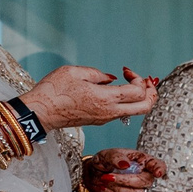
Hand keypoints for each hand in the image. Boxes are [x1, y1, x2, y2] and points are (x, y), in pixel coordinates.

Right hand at [25, 65, 159, 129]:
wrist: (40, 113)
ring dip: (140, 98)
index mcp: (106, 99)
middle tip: (146, 81)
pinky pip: (122, 113)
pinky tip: (118, 91)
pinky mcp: (99, 121)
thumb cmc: (53, 91)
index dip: (138, 78)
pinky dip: (128, 102)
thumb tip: (111, 79)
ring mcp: (105, 119)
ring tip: (134, 83)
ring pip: (135, 112)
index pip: (138, 92)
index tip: (126, 70)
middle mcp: (109, 112)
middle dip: (152, 93)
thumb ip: (97, 74)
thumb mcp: (74, 72)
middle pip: (145, 107)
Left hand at [79, 146, 165, 191]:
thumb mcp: (107, 154)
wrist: (96, 173)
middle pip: (145, 181)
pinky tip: (104, 187)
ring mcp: (140, 187)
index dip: (160, 169)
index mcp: (142, 160)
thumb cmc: (105, 161)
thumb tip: (125, 164)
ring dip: (117, 188)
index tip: (157, 173)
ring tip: (103, 180)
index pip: (157, 165)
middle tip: (107, 177)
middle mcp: (145, 174)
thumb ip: (116, 157)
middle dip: (125, 180)